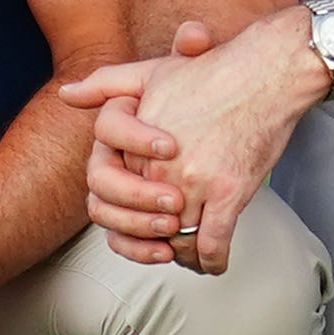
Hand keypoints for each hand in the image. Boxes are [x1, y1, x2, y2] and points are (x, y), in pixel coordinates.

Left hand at [67, 17, 301, 272]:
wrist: (266, 72)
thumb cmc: (212, 73)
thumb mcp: (150, 72)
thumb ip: (106, 85)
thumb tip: (66, 95)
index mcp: (133, 141)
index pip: (109, 192)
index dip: (125, 209)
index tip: (144, 208)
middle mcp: (157, 165)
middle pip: (142, 220)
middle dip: (151, 238)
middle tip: (166, 240)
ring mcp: (193, 181)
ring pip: (176, 239)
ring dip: (182, 253)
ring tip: (190, 254)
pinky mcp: (228, 193)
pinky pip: (211, 245)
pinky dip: (211, 261)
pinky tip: (214, 262)